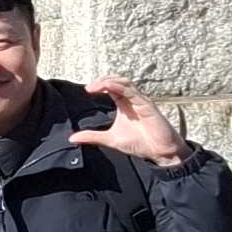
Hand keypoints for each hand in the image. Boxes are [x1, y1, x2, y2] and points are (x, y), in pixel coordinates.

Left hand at [69, 73, 187, 171]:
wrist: (160, 152)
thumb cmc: (140, 143)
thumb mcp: (111, 139)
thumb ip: (92, 137)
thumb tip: (72, 138)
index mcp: (124, 103)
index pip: (111, 86)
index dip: (99, 84)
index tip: (87, 90)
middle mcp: (132, 99)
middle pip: (117, 80)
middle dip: (102, 80)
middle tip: (89, 87)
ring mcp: (140, 100)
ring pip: (124, 82)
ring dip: (109, 81)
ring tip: (95, 86)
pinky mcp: (146, 105)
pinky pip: (132, 91)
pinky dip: (119, 87)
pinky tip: (108, 88)